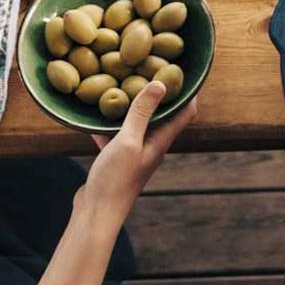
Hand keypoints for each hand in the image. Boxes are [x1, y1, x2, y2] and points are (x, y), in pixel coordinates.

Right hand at [76, 81, 196, 225]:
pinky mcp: (117, 159)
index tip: (184, 69)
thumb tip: (161, 84)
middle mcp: (152, 145)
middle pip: (163, 114)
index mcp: (162, 140)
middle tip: (151, 68)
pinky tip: (97, 112)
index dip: (189, 91)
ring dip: (134, 106)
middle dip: (159, 93)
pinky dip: (110, 123)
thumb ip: (142, 113)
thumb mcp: (128, 141)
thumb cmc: (115, 180)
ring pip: (138, 123)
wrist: (94, 216)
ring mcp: (135, 153)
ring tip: (125, 84)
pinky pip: (117, 135)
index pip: (186, 111)